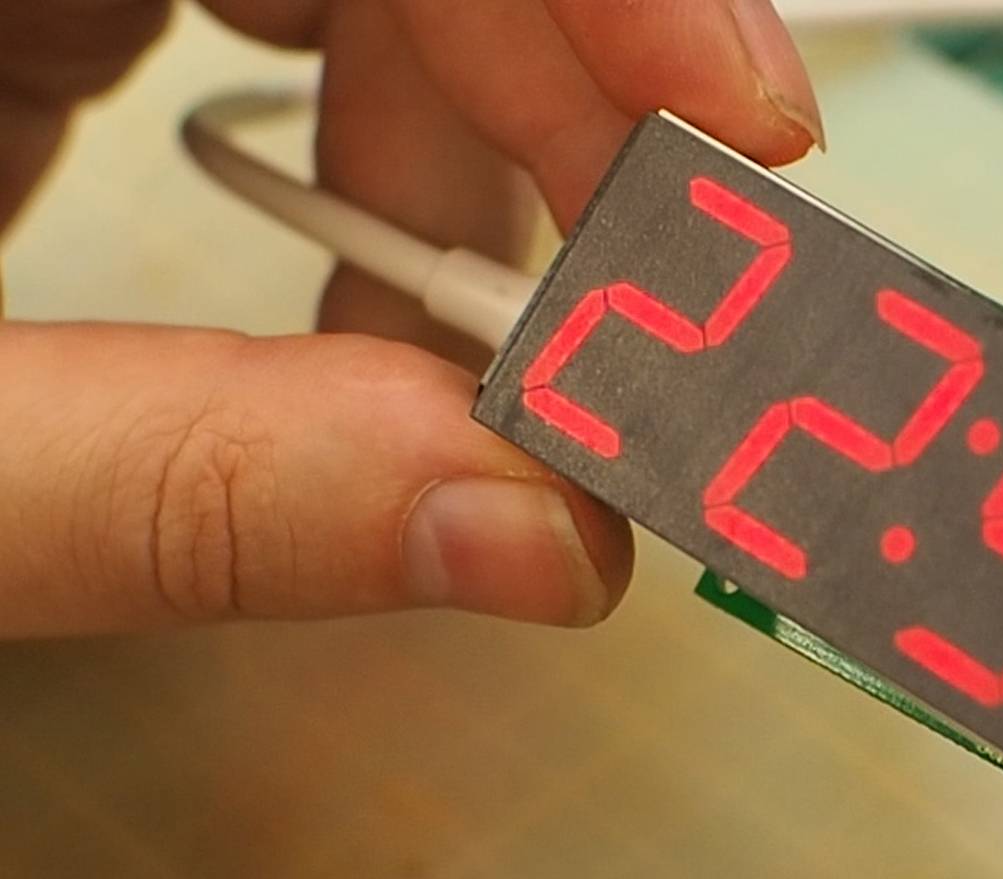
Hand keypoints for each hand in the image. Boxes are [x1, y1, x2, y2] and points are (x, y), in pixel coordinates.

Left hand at [0, 0, 822, 635]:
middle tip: (674, 308)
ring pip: (402, 12)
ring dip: (508, 193)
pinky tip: (412, 342)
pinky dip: (418, 203)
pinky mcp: (92, 45)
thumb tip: (525, 533)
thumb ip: (192, 494)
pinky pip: (332, 60)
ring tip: (534, 378)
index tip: (740, 127)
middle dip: (584, 121)